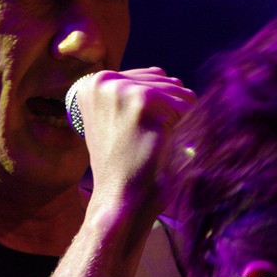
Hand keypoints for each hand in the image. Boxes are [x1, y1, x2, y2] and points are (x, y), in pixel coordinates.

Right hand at [74, 67, 194, 220]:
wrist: (120, 201)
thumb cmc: (124, 166)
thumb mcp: (115, 121)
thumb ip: (132, 95)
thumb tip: (173, 79)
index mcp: (90, 83)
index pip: (148, 76)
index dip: (154, 108)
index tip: (135, 133)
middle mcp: (102, 80)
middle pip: (163, 79)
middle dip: (166, 111)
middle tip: (143, 141)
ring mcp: (122, 89)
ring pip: (177, 90)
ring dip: (175, 119)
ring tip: (150, 142)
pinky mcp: (145, 102)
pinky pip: (186, 104)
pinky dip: (183, 127)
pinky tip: (160, 145)